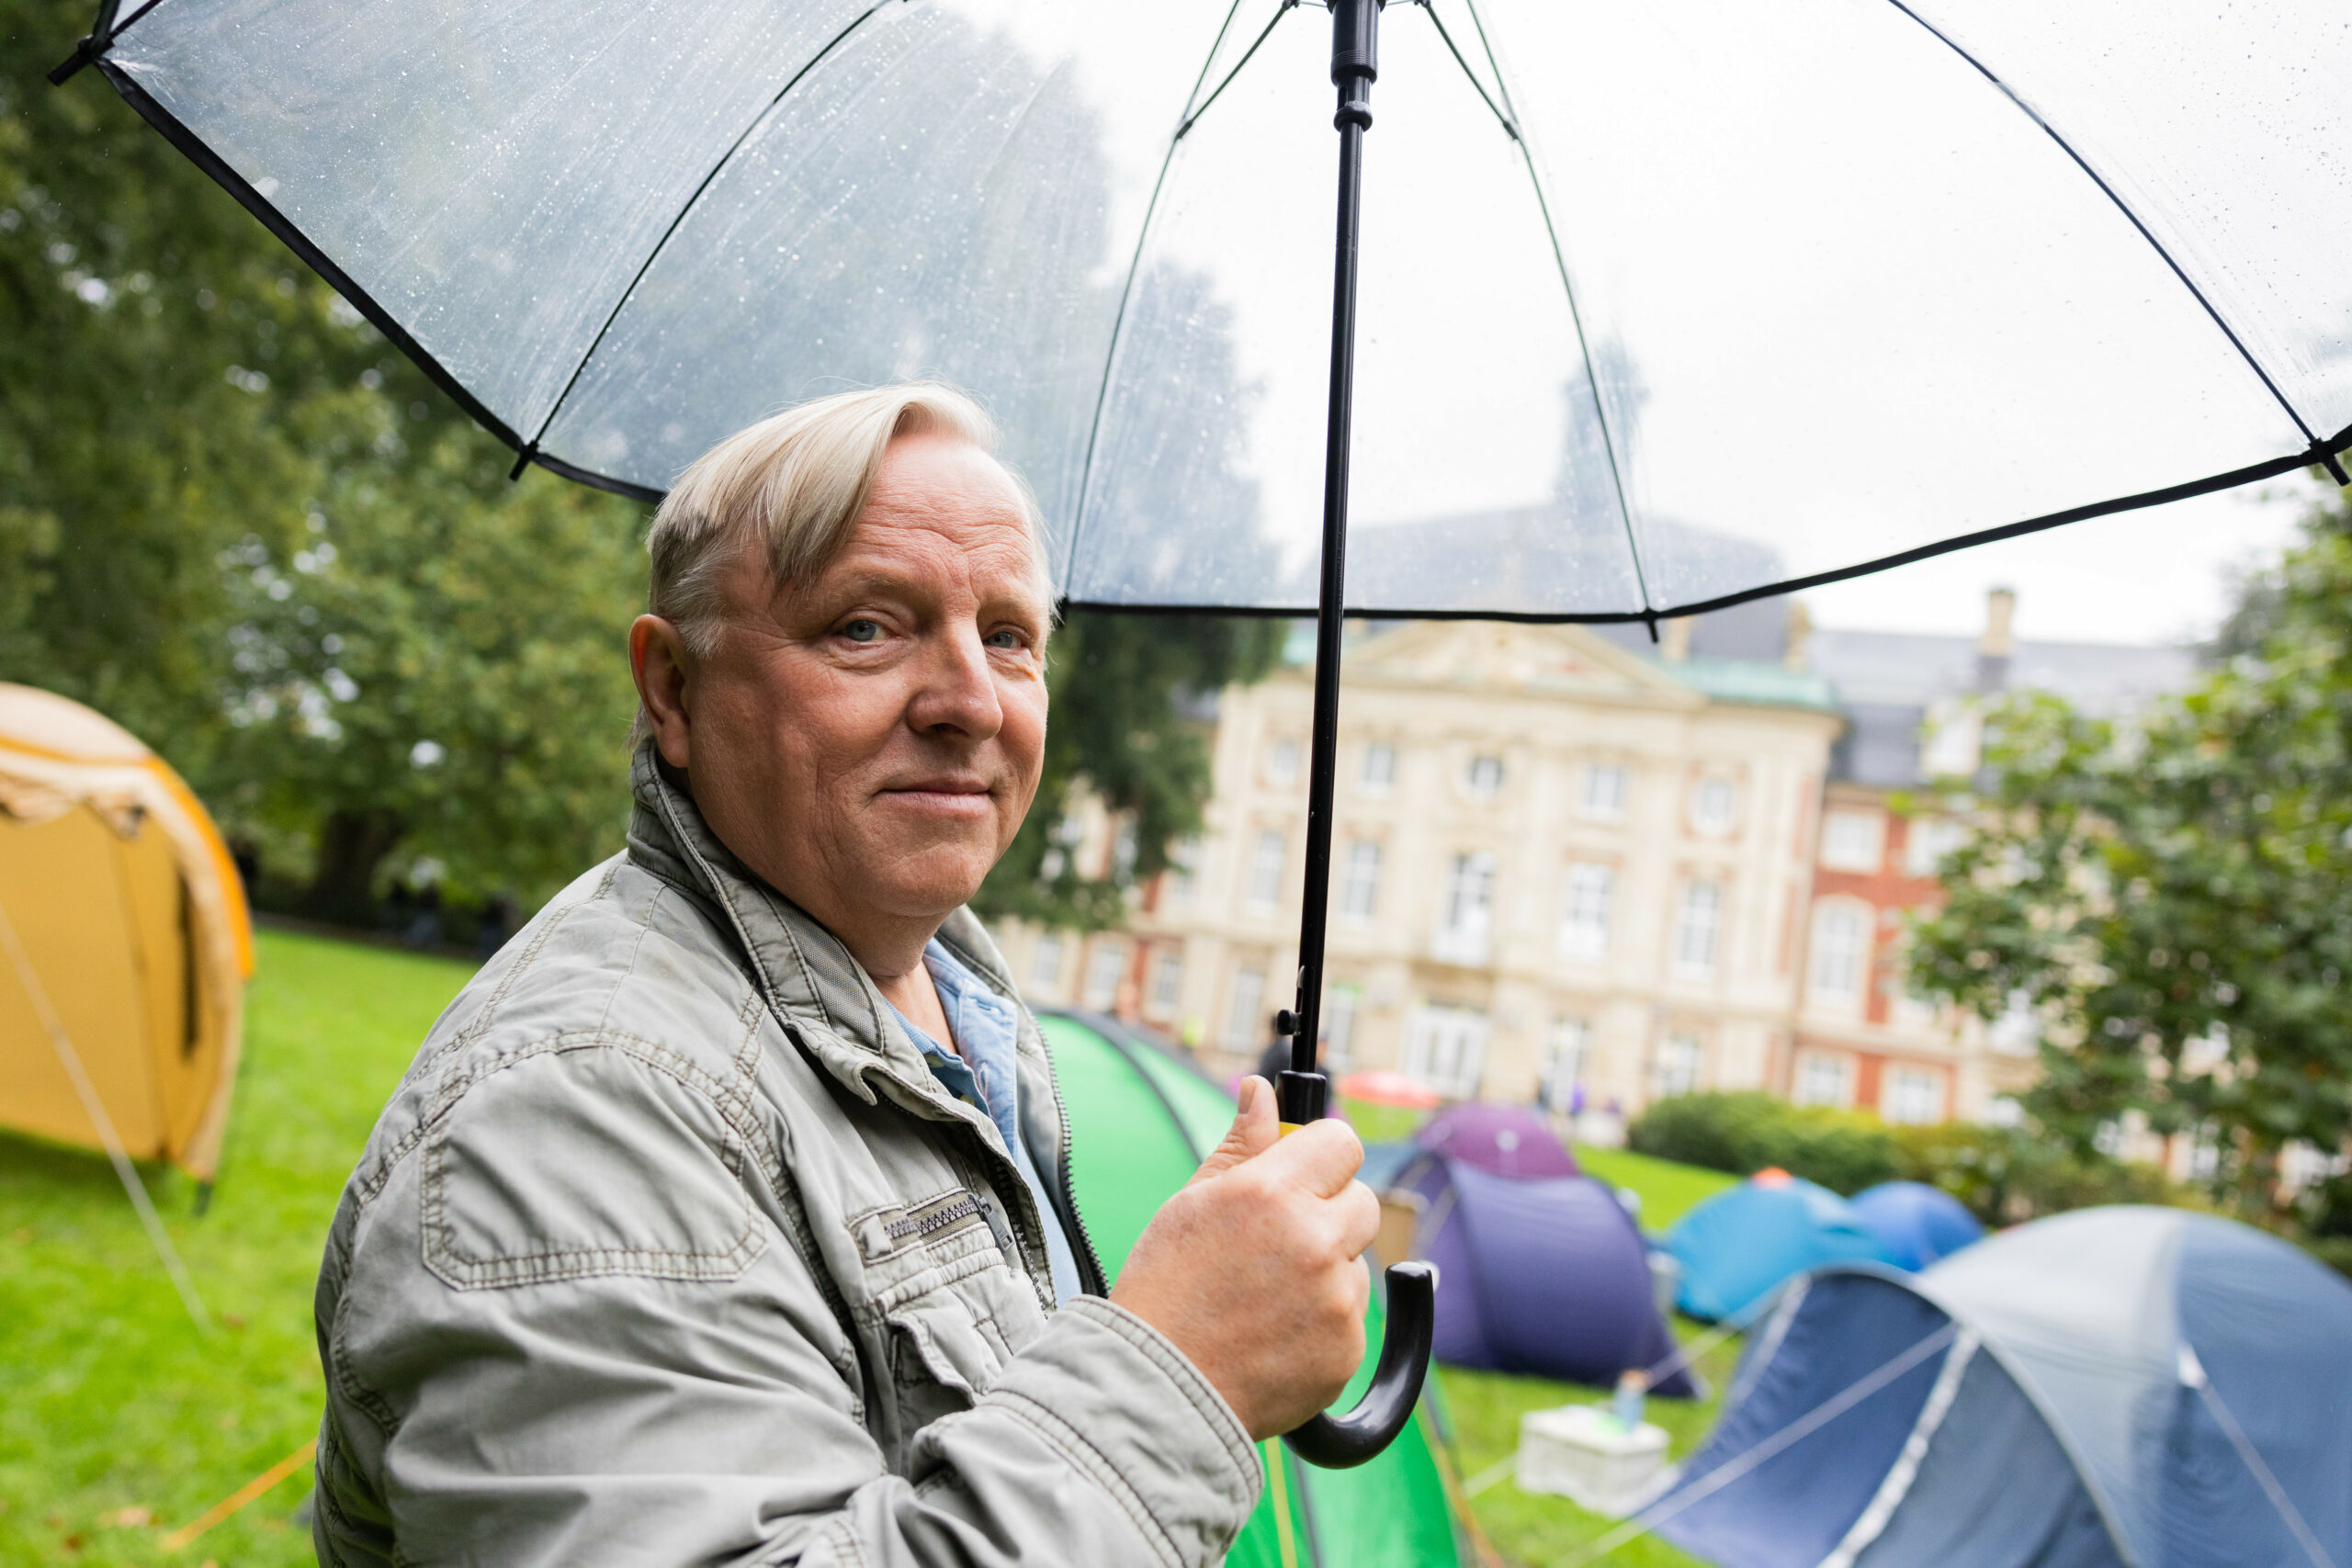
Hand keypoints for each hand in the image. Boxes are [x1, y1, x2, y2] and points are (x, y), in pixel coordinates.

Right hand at [1109, 1077, 1378, 1439]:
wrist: (1158, 1389)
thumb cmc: (1166, 1290)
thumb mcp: (1193, 1204)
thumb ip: (1241, 1145)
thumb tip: (1261, 1091)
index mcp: (1273, 1192)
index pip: (1341, 1141)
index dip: (1321, 1157)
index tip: (1303, 1174)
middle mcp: (1315, 1240)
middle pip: (1362, 1201)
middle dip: (1329, 1214)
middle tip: (1278, 1242)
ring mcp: (1336, 1299)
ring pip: (1356, 1262)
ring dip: (1327, 1271)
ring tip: (1266, 1296)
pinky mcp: (1346, 1349)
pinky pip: (1351, 1317)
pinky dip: (1324, 1323)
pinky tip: (1275, 1332)